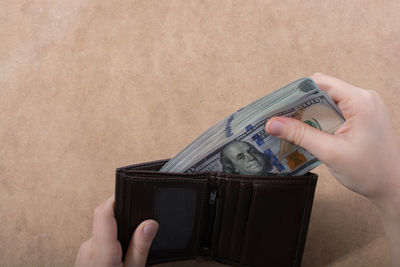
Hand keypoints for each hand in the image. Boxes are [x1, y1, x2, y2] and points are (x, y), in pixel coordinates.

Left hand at [74, 196, 158, 266]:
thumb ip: (140, 248)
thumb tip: (150, 224)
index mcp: (101, 251)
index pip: (103, 211)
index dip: (116, 199)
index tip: (128, 193)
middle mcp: (88, 248)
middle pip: (105, 219)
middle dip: (122, 221)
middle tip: (138, 230)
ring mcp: (83, 252)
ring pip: (102, 232)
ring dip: (116, 236)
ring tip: (128, 251)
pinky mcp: (82, 257)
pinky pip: (97, 242)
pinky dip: (109, 246)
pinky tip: (117, 257)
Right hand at [265, 73, 399, 265]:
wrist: (394, 188)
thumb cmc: (370, 172)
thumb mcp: (330, 152)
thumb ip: (300, 135)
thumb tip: (272, 124)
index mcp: (360, 101)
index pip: (320, 83)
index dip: (296, 93)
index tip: (278, 106)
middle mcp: (363, 99)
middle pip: (322, 91)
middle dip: (299, 105)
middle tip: (279, 118)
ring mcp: (364, 108)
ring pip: (327, 102)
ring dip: (307, 114)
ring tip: (288, 126)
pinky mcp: (361, 118)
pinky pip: (334, 112)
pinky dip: (318, 120)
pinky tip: (305, 132)